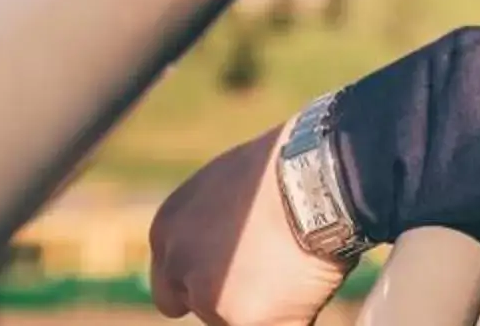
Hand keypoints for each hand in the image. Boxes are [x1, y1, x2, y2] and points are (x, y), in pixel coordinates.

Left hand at [147, 127, 348, 324]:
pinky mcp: (244, 322)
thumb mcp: (222, 186)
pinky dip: (289, 318)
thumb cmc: (279, 170)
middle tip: (264, 278)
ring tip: (293, 266)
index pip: (172, 284)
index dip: (203, 280)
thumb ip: (206, 224)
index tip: (230, 276)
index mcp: (167, 230)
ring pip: (236, 319)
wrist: (312, 182)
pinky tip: (304, 284)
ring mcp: (209, 299)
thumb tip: (215, 244)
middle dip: (226, 299)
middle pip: (200, 305)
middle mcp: (178, 267)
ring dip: (261, 306)